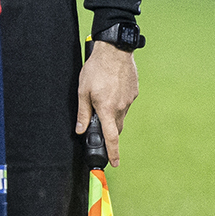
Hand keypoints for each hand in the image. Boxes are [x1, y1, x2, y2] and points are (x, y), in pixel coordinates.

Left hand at [77, 44, 137, 165]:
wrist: (115, 51)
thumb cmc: (96, 69)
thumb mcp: (82, 91)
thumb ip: (82, 113)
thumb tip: (80, 129)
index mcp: (106, 109)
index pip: (111, 137)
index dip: (113, 152)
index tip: (115, 164)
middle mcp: (121, 107)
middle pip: (116, 128)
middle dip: (108, 131)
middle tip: (98, 125)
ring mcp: (129, 100)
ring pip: (120, 115)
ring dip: (111, 114)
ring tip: (101, 98)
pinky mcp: (134, 93)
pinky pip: (125, 104)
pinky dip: (117, 103)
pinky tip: (110, 90)